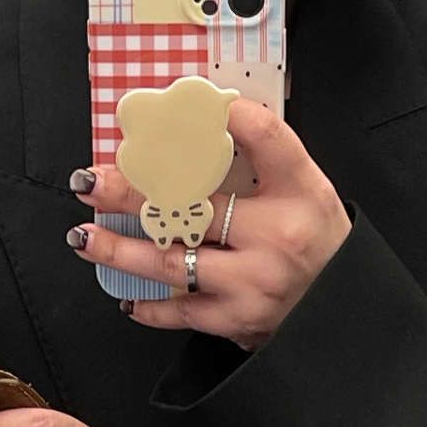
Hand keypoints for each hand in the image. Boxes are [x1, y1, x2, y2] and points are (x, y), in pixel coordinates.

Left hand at [66, 99, 349, 350]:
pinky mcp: (236, 321)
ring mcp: (252, 284)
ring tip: (85, 237)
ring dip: (120, 250)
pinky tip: (125, 294)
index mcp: (300, 194)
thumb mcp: (308, 194)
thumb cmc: (320, 251)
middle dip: (131, 193)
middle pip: (191, 204)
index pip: (262, 137)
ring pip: (171, 263)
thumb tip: (210, 125)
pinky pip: (180, 312)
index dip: (222, 116)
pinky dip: (148, 306)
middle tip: (93, 182)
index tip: (186, 105)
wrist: (341, 317)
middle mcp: (275, 238)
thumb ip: (265, 162)